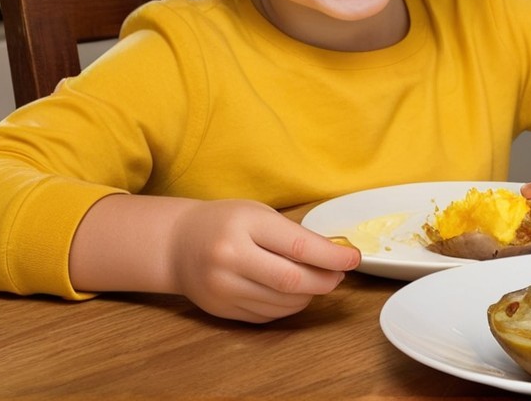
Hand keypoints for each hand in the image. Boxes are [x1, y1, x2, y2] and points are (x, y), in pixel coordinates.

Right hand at [167, 199, 359, 322]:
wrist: (177, 244)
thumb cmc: (224, 222)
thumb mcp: (257, 214)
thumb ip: (292, 234)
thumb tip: (334, 256)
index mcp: (243, 226)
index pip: (298, 246)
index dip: (331, 256)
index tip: (353, 258)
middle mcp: (230, 258)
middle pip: (293, 280)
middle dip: (325, 280)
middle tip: (338, 275)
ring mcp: (223, 288)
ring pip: (283, 303)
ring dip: (309, 295)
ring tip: (316, 281)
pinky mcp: (222, 310)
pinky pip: (268, 315)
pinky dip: (289, 306)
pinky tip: (292, 293)